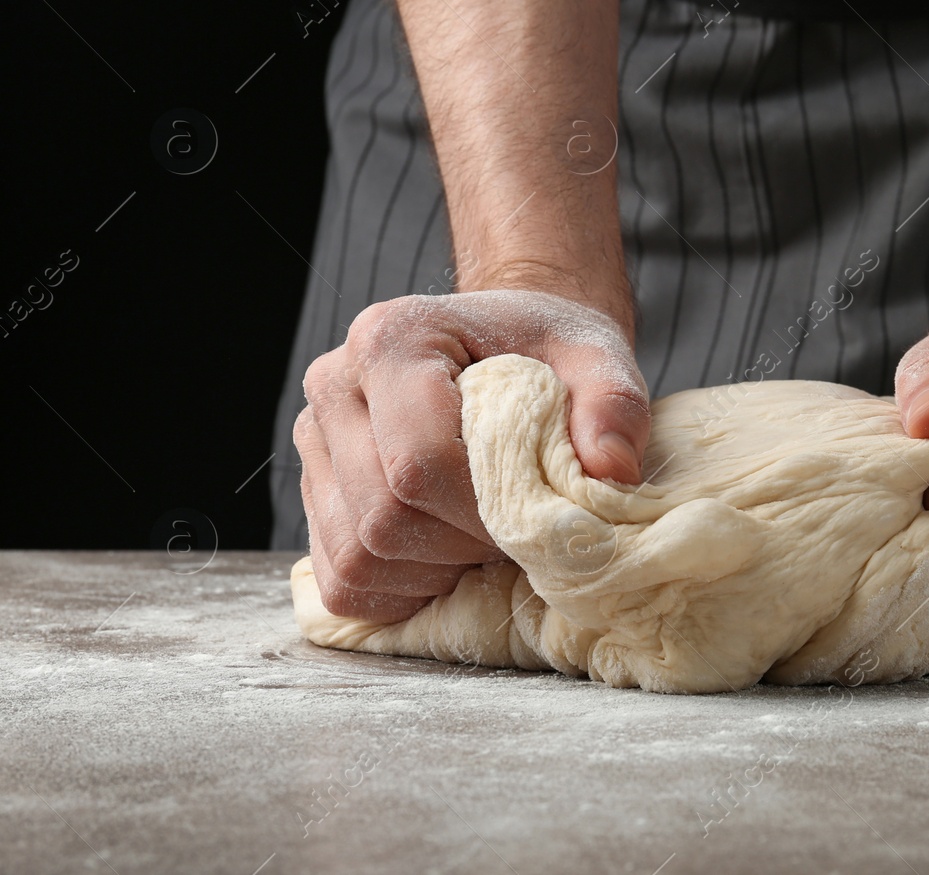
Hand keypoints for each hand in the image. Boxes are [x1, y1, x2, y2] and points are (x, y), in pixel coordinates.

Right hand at [296, 290, 648, 621]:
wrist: (508, 346)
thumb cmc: (548, 353)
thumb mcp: (600, 359)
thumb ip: (614, 406)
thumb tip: (610, 473)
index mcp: (393, 339)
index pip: (419, 463)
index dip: (487, 512)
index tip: (538, 510)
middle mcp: (335, 385)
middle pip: (384, 517)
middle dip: (465, 545)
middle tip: (518, 528)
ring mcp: (314, 442)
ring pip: (358, 557)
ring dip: (436, 571)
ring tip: (485, 534)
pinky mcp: (315, 492)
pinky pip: (342, 580)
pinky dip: (401, 589)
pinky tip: (448, 556)